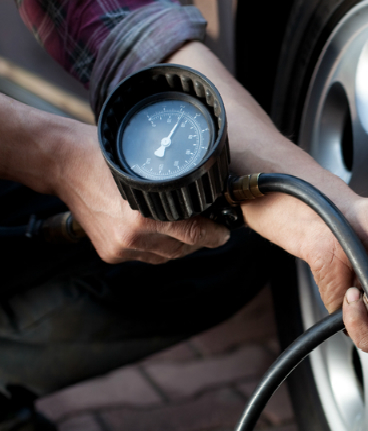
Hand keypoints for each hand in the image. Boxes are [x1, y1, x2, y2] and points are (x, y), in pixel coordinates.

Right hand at [56, 122, 229, 263]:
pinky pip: (147, 257)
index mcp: (144, 218)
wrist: (65, 166)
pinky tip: (161, 232)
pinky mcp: (110, 253)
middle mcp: (132, 238)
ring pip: (166, 256)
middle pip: (183, 248)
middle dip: (200, 240)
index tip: (225, 231)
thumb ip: (175, 186)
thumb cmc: (107, 158)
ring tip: (186, 229)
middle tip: (210, 229)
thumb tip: (206, 196)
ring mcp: (120, 248)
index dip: (215, 234)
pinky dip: (158, 247)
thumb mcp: (148, 166)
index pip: (195, 235)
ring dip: (180, 246)